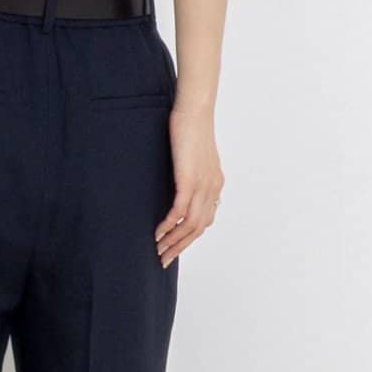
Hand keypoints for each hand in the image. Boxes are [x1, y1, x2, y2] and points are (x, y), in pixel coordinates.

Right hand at [155, 103, 223, 269]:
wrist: (195, 111)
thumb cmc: (190, 128)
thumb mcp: (192, 155)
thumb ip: (190, 172)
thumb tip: (179, 182)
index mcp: (214, 185)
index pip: (204, 220)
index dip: (189, 238)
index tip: (174, 248)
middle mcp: (212, 189)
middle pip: (198, 229)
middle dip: (180, 247)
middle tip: (163, 260)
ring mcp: (203, 186)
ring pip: (189, 225)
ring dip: (173, 241)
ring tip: (157, 251)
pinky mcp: (189, 180)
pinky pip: (179, 211)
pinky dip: (168, 225)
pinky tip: (157, 233)